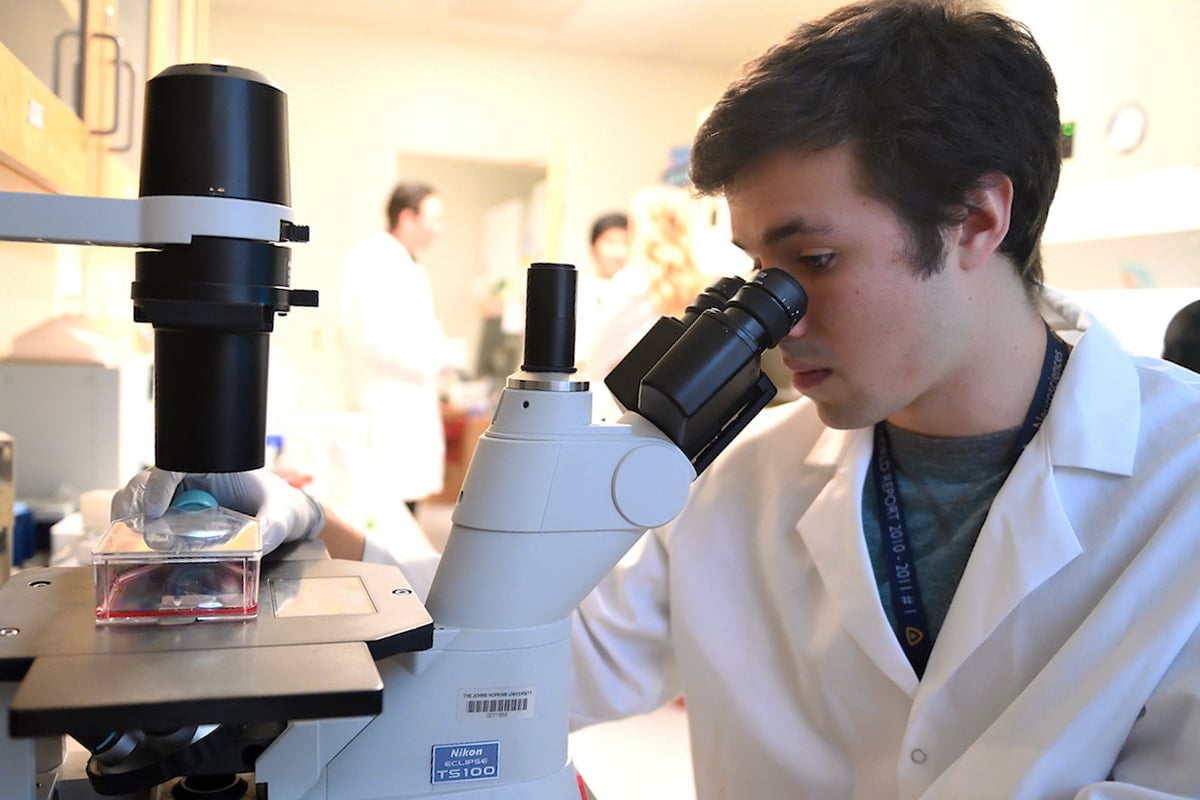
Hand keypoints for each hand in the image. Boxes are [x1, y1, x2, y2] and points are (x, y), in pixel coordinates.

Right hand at [111, 467, 326, 552]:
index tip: (156, 510)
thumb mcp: (280, 515)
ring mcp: (179, 495)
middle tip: (131, 524)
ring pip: (141, 497)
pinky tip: (139, 541)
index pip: (175, 466)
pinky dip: (138, 526)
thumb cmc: (279, 504)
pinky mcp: (174, 514)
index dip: (160, 485)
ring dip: (130, 514)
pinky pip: (148, 517)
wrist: (280, 513)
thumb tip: (258, 542)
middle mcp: (190, 476)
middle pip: (147, 480)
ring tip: (128, 534)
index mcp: (212, 466)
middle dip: (134, 499)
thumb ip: (271, 527)